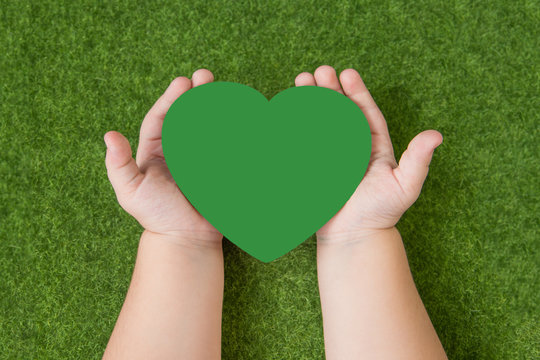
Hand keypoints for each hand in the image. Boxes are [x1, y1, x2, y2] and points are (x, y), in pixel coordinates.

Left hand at [104, 69, 222, 243]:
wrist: (186, 238)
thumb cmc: (156, 216)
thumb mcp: (131, 192)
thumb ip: (118, 165)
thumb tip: (109, 134)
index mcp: (155, 150)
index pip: (161, 117)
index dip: (171, 98)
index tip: (183, 82)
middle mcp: (177, 150)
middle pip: (186, 115)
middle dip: (196, 94)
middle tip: (206, 76)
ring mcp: (199, 158)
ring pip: (207, 125)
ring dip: (215, 106)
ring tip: (224, 90)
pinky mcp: (218, 168)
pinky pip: (224, 145)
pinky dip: (230, 129)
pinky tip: (237, 115)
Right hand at [295, 66, 442, 241]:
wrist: (353, 237)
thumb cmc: (380, 213)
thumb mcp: (404, 186)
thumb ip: (417, 161)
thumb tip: (436, 134)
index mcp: (374, 146)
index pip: (365, 112)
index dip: (357, 92)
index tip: (347, 73)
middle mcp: (352, 147)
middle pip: (339, 111)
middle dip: (329, 90)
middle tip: (319, 71)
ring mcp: (331, 156)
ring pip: (320, 122)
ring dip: (310, 101)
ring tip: (300, 81)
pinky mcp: (314, 166)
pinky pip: (305, 142)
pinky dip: (296, 125)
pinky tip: (288, 111)